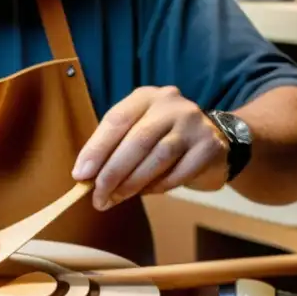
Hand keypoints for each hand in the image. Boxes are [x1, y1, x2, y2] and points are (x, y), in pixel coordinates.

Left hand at [71, 86, 229, 209]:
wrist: (216, 140)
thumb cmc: (163, 137)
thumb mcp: (136, 132)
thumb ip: (113, 149)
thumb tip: (85, 177)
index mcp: (145, 96)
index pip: (117, 120)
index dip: (97, 149)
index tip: (80, 175)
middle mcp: (171, 104)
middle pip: (137, 140)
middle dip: (113, 172)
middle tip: (98, 196)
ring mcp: (194, 123)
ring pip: (158, 157)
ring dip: (133, 183)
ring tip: (116, 198)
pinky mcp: (210, 146)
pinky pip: (179, 172)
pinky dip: (159, 186)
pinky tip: (147, 192)